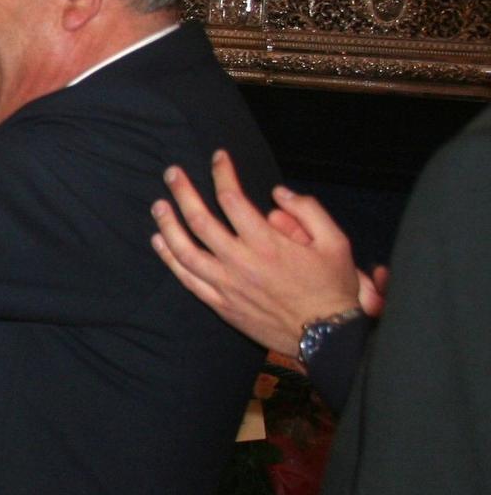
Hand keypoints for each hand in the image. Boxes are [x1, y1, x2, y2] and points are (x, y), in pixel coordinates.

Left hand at [149, 150, 364, 357]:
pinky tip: (159, 242)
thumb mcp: (336, 242)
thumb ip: (308, 211)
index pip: (232, 199)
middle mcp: (241, 262)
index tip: (218, 157)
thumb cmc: (331, 287)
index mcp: (268, 243)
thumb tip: (278, 194)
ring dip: (167, 224)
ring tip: (158, 205)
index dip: (222, 173)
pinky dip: (169, 258)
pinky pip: (187, 279)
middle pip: (200, 220)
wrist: (325, 337)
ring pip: (185, 250)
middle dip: (183, 192)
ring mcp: (226, 285)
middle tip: (171, 173)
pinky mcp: (220, 304)